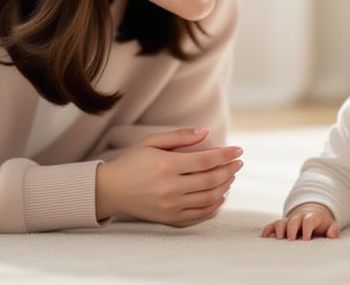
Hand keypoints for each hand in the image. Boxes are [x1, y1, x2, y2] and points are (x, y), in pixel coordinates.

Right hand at [95, 127, 242, 225]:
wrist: (110, 190)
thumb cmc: (132, 162)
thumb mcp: (151, 142)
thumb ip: (180, 136)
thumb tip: (205, 131)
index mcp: (166, 165)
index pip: (206, 160)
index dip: (226, 155)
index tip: (238, 150)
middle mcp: (170, 187)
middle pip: (211, 179)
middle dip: (230, 170)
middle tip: (238, 163)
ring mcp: (170, 205)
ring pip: (209, 198)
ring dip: (225, 186)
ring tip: (231, 176)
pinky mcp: (169, 218)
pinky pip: (199, 214)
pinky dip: (214, 205)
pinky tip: (220, 195)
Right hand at [261, 202, 339, 240]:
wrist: (313, 211)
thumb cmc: (322, 223)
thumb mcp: (330, 224)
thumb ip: (333, 230)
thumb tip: (332, 235)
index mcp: (312, 217)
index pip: (308, 221)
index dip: (307, 229)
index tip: (305, 240)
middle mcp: (299, 217)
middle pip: (293, 221)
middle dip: (291, 230)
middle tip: (290, 241)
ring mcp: (289, 220)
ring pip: (281, 222)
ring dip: (278, 230)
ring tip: (278, 239)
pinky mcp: (282, 223)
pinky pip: (272, 225)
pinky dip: (268, 230)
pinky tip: (264, 237)